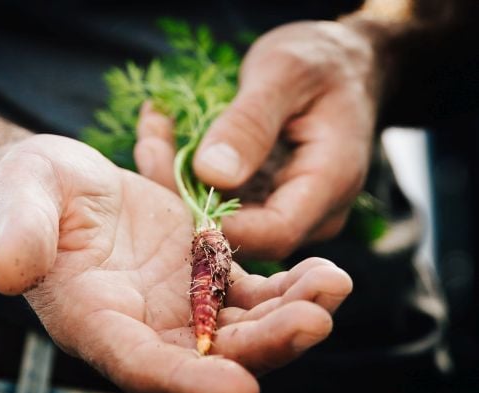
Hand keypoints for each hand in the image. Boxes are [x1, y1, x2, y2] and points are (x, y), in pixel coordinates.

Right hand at [0, 134, 351, 392]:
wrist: (55, 181)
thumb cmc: (27, 193)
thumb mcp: (17, 201)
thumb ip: (17, 237)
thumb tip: (4, 273)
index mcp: (93, 322)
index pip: (141, 365)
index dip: (188, 379)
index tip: (241, 389)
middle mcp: (142, 326)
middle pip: (209, 356)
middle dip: (263, 347)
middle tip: (314, 322)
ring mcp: (177, 304)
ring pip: (242, 329)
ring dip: (290, 317)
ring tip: (333, 285)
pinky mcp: (202, 274)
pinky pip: (253, 293)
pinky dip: (290, 288)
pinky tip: (325, 273)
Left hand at [135, 21, 377, 258]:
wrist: (340, 64)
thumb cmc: (320, 61)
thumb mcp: (285, 73)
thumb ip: (250, 123)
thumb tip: (212, 174)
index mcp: (329, 183)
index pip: (275, 233)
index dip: (220, 227)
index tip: (171, 189)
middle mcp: (311, 212)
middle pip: (244, 234)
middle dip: (186, 199)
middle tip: (149, 149)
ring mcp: (286, 209)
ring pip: (224, 221)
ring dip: (179, 184)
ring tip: (153, 134)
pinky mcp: (263, 200)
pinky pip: (222, 201)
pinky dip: (188, 174)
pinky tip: (164, 136)